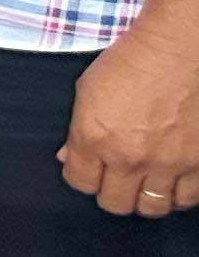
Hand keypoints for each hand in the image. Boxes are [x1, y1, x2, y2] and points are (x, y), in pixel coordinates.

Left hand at [62, 30, 198, 217]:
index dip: (83, 177)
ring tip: (148, 182)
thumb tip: (69, 158)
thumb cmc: (132, 62)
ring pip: (153, 207)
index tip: (91, 170)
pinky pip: (188, 198)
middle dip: (114, 193)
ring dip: (148, 197)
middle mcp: (130, 157)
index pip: (80, 183)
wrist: (181, 48)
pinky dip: (179, 193)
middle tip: (119, 179)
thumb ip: (77, 131)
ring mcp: (168, 163)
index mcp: (94, 138)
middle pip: (116, 204)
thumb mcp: (88, 91)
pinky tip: (175, 180)